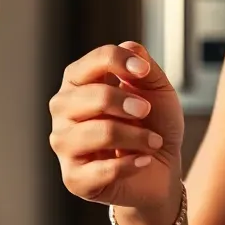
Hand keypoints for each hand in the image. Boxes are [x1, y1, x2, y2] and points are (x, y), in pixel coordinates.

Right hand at [49, 42, 184, 211]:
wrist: (161, 168)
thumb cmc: (153, 124)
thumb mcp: (157, 91)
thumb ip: (144, 68)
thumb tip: (130, 46)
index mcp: (79, 82)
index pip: (94, 61)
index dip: (120, 61)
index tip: (143, 70)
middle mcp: (64, 110)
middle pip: (92, 96)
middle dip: (127, 102)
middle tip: (147, 110)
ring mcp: (64, 144)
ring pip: (99, 133)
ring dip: (136, 137)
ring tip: (153, 142)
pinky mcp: (73, 178)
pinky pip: (103, 169)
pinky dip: (132, 164)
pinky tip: (143, 161)